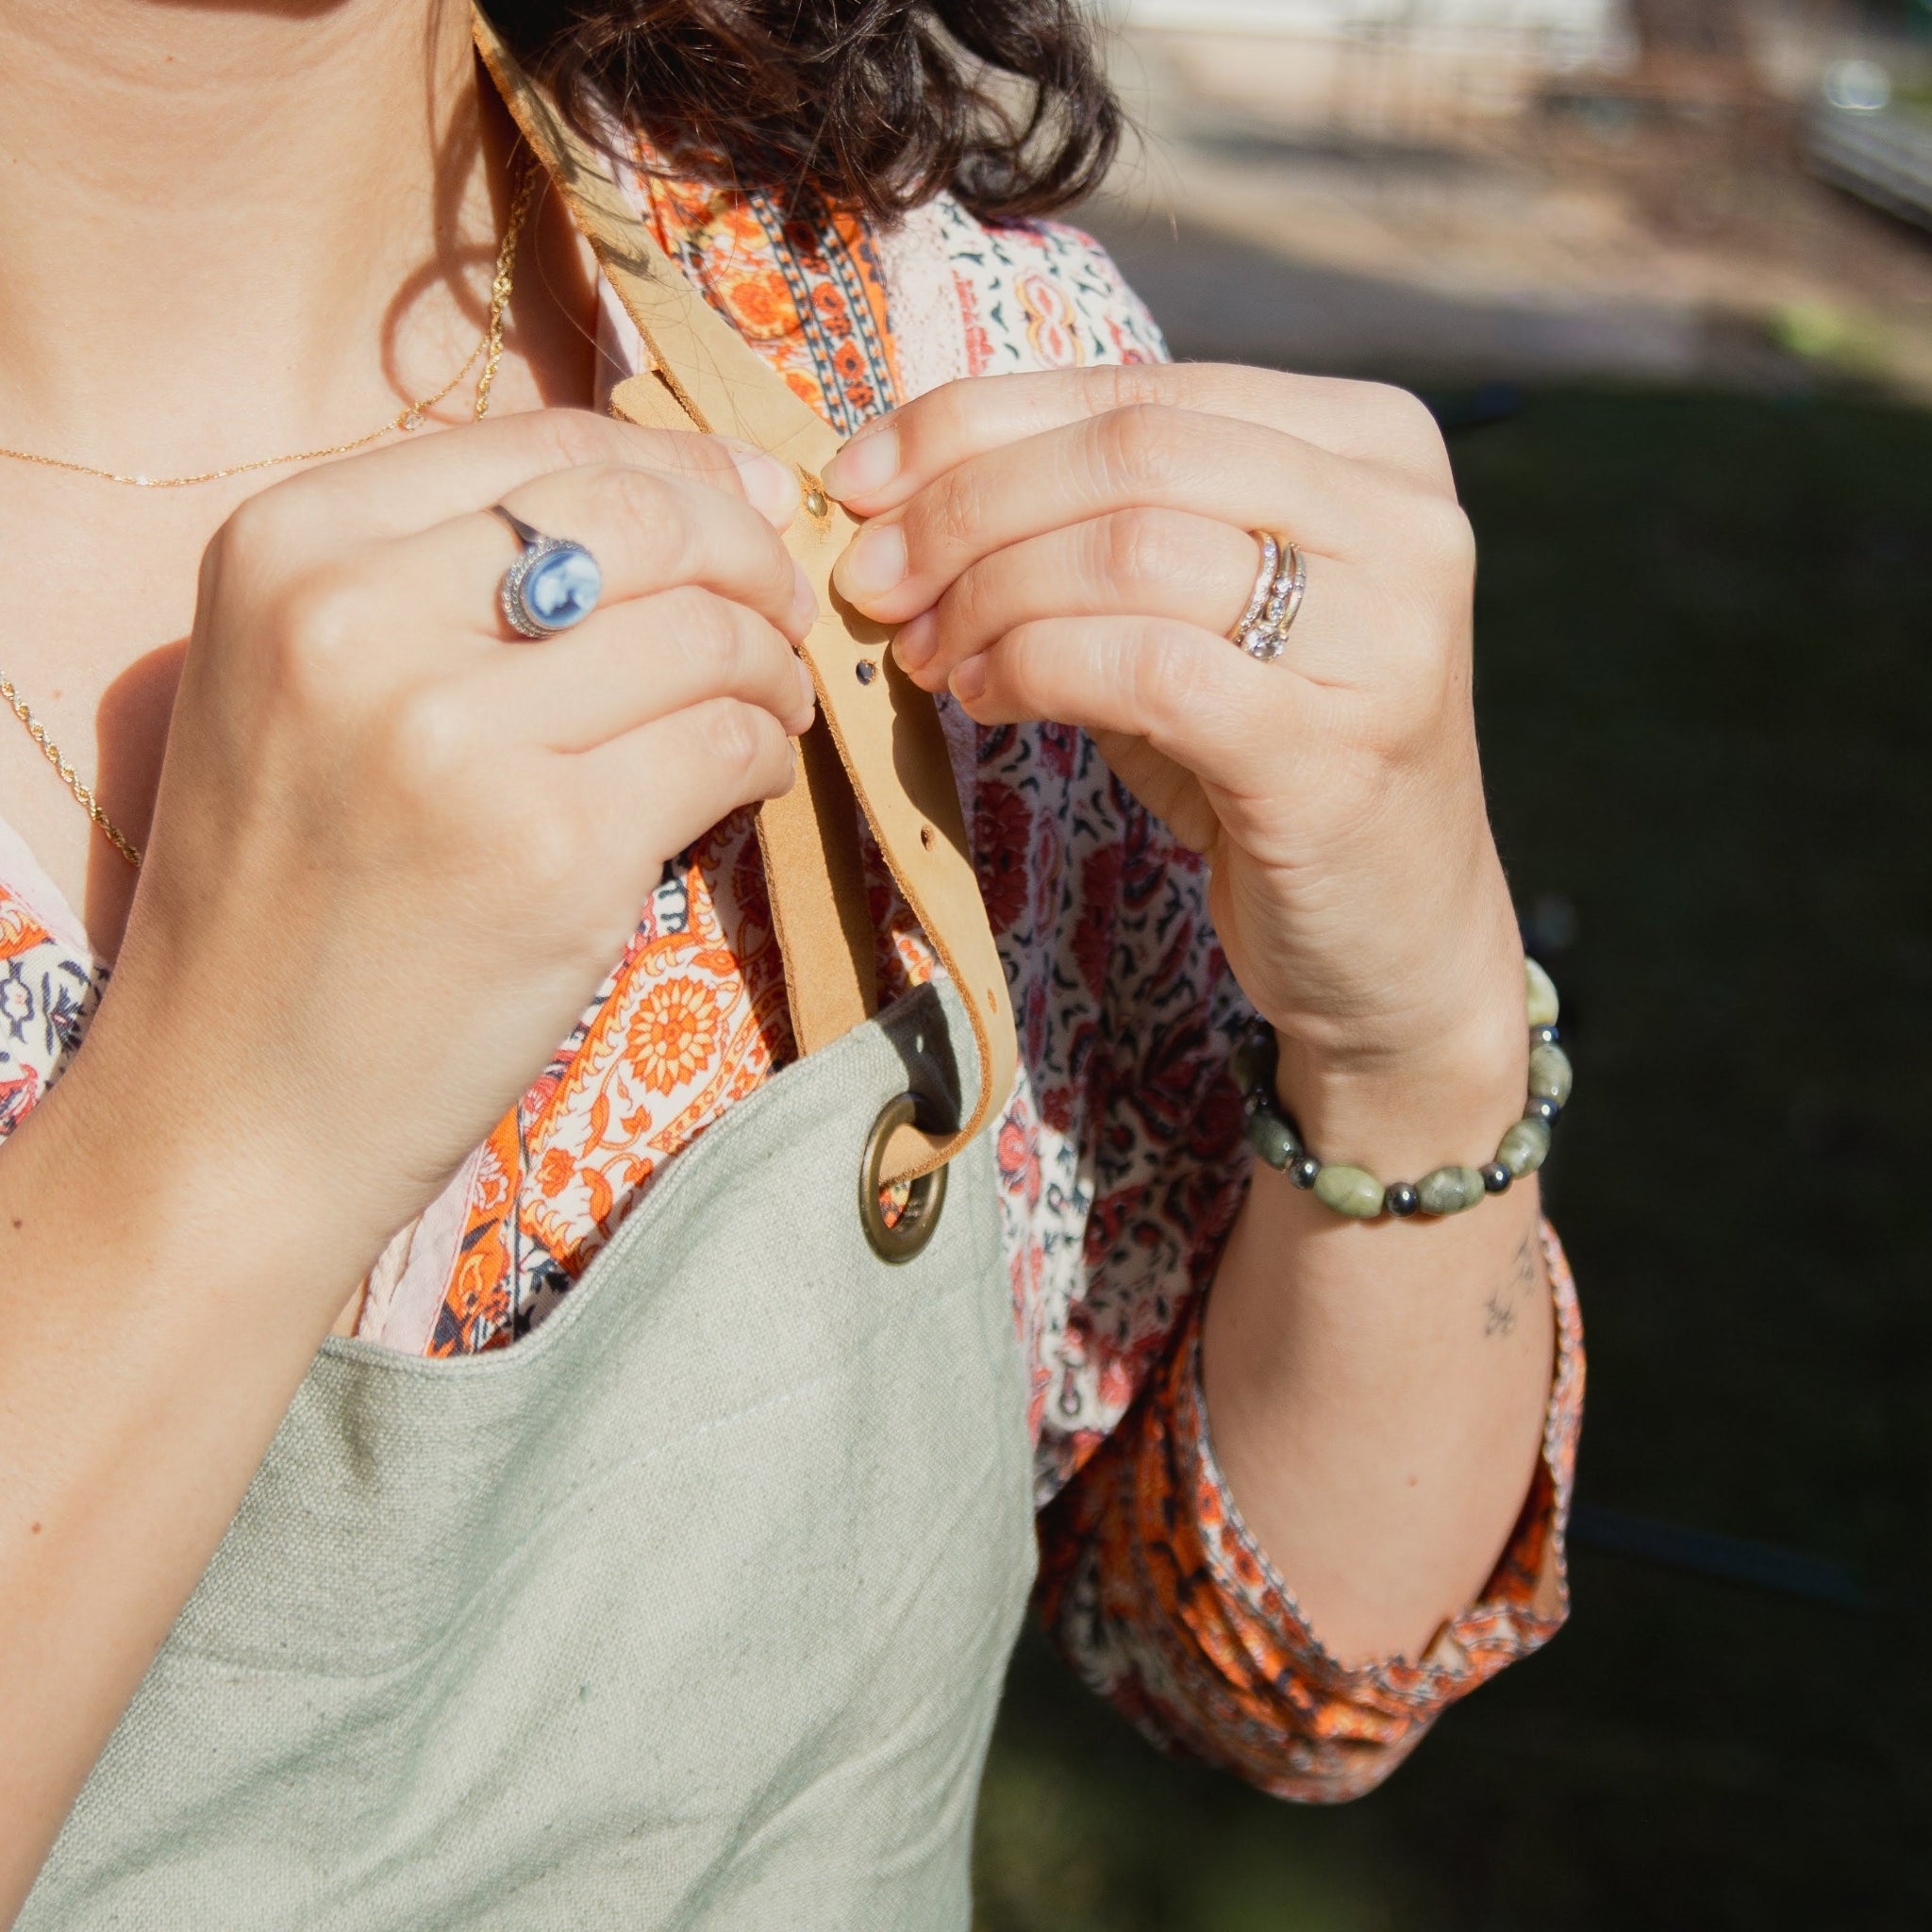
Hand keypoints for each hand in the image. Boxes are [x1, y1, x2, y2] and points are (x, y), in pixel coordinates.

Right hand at [93, 409, 815, 1284]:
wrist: (237, 1105)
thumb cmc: (294, 895)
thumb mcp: (310, 684)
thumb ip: (461, 576)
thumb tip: (701, 489)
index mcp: (289, 546)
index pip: (548, 446)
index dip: (682, 471)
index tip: (749, 511)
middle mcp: (356, 618)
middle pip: (645, 519)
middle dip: (753, 558)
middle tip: (787, 613)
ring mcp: (453, 737)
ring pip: (706, 634)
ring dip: (773, 668)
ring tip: (770, 710)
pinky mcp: (551, 851)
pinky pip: (726, 745)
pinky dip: (767, 756)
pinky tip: (751, 779)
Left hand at [823, 365, 1527, 1152]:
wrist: (1392, 938)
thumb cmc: (1263, 758)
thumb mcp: (1193, 612)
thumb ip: (1092, 529)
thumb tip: (896, 491)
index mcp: (1370, 443)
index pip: (1138, 389)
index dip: (973, 421)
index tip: (859, 478)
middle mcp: (1402, 517)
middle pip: (1129, 453)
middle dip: (964, 509)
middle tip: (872, 579)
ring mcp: (1385, 633)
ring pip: (1130, 550)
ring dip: (988, 597)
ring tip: (924, 653)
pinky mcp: (1336, 749)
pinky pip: (1143, 668)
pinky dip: (1034, 669)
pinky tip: (984, 697)